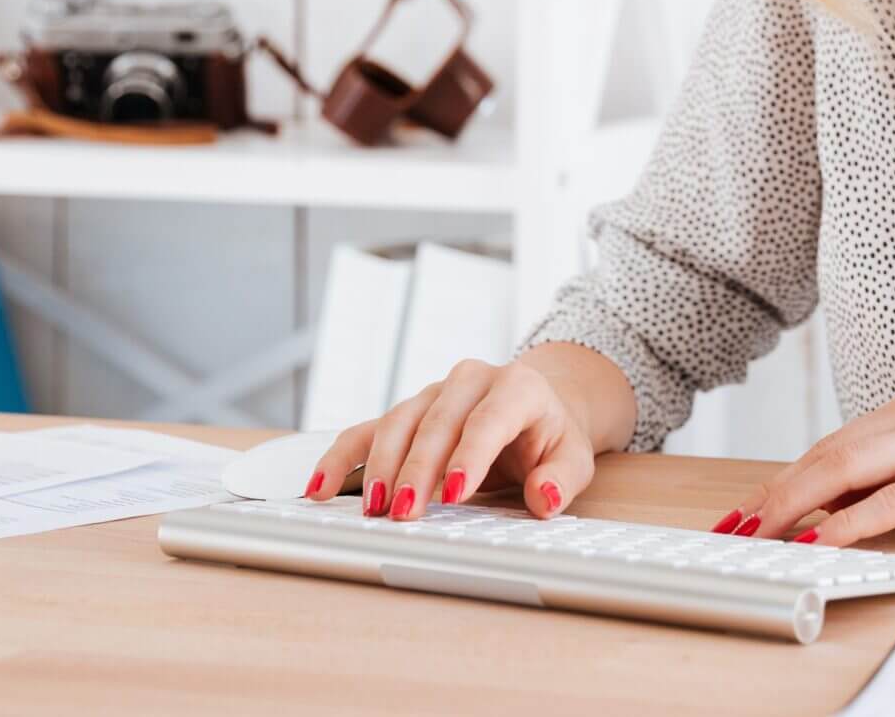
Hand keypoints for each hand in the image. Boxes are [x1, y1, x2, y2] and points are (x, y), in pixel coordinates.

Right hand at [301, 356, 594, 522]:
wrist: (538, 404)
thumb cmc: (551, 435)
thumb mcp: (573, 457)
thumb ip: (561, 478)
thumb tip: (544, 497)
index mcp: (517, 387)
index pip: (488, 420)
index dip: (470, 456)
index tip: (455, 493)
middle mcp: (469, 381)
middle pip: (436, 423)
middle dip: (418, 469)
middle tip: (406, 513)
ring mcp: (432, 394)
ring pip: (398, 423)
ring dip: (382, 467)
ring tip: (374, 508)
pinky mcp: (406, 413)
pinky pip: (366, 431)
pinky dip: (342, 459)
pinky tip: (320, 489)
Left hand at [708, 381, 894, 547]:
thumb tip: (841, 507)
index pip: (838, 440)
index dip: (787, 475)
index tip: (750, 506)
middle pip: (832, 450)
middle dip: (777, 490)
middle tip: (737, 525)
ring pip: (852, 467)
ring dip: (798, 503)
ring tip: (763, 533)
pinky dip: (853, 520)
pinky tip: (824, 539)